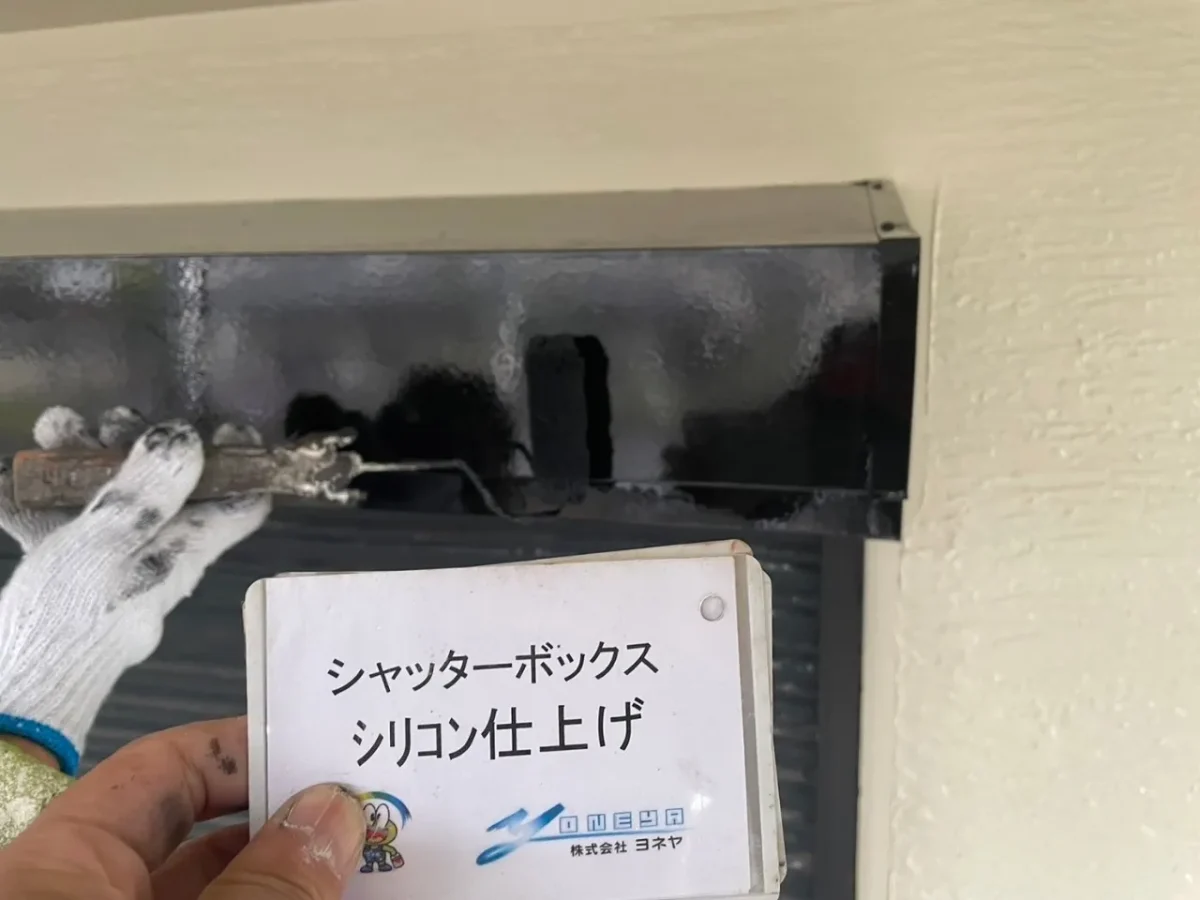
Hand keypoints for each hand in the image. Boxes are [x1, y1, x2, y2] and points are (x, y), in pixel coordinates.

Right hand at [0, 407, 270, 772]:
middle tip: (111, 419)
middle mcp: (153, 560)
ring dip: (81, 457)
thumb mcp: (108, 544)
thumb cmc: (66, 617)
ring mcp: (106, 572)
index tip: (226, 425)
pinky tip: (9, 478)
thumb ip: (148, 491)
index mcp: (182, 554)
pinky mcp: (60, 583)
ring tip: (54, 425)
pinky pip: (55, 527)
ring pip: (105, 500)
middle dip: (139, 445)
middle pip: (165, 491)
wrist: (8, 696)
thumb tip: (191, 440)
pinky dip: (35, 498)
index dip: (242, 464)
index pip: (238, 506)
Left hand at [0, 716, 366, 898]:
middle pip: (204, 841)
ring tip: (372, 868)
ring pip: (226, 895)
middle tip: (366, 814)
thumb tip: (335, 813)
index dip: (243, 749)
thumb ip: (261, 883)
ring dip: (299, 879)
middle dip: (289, 825)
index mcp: (60, 874)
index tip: (321, 750)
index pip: (159, 772)